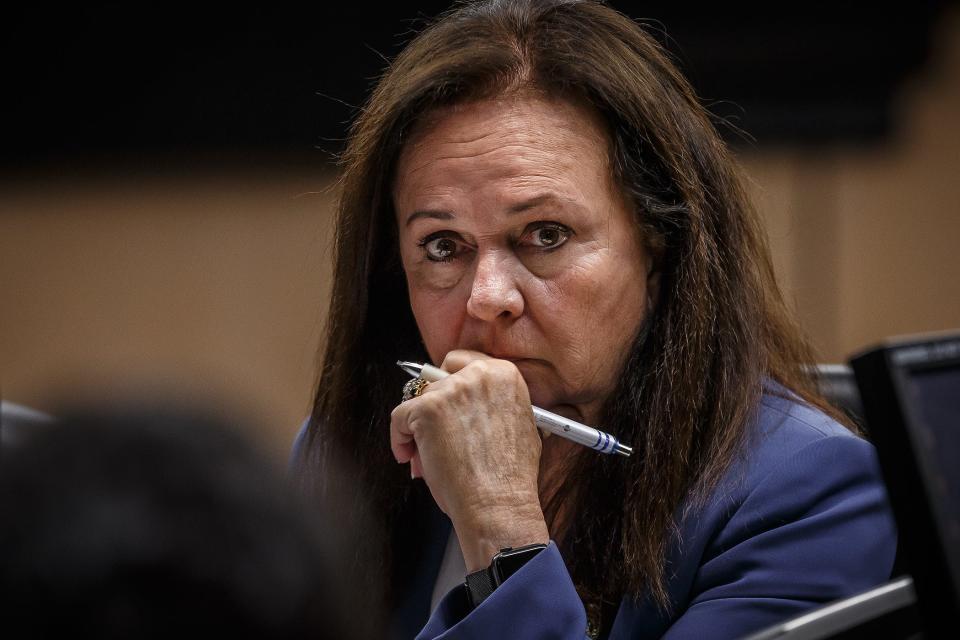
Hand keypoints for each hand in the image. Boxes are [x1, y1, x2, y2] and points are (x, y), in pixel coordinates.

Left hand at [390, 350, 548, 570]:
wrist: (498, 502)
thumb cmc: (509, 477)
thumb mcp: (521, 427)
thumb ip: (499, 406)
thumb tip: (477, 407)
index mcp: (506, 375)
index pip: (465, 362)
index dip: (450, 383)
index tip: (445, 401)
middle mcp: (479, 375)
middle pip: (438, 379)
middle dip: (434, 405)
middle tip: (434, 430)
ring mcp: (451, 390)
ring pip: (419, 399)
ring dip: (419, 426)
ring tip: (428, 456)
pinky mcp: (426, 409)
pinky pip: (399, 417)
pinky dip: (399, 438)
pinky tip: (409, 457)